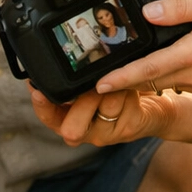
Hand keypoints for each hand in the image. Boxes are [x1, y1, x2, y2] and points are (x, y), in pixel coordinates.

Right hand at [30, 83, 176, 147]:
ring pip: (103, 106)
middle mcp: (88, 131)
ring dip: (112, 85)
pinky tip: (133, 86)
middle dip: (83, 100)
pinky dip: (128, 88)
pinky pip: (124, 104)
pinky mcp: (129, 128)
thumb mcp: (94, 85)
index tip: (36, 90)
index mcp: (73, 118)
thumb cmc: (119, 93)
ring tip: (120, 77)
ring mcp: (108, 133)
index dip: (42, 107)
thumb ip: (77, 80)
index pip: (50, 119)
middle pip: (71, 128)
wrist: (156, 109)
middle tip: (95, 84)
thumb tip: (62, 58)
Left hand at [92, 0, 191, 96]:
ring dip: (138, 80)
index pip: (149, 70)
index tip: (99, 84)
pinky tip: (149, 64)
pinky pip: (176, 81)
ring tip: (114, 72)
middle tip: (94, 78)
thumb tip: (150, 11)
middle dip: (121, 82)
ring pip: (161, 82)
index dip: (121, 78)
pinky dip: (159, 75)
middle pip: (149, 81)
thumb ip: (181, 6)